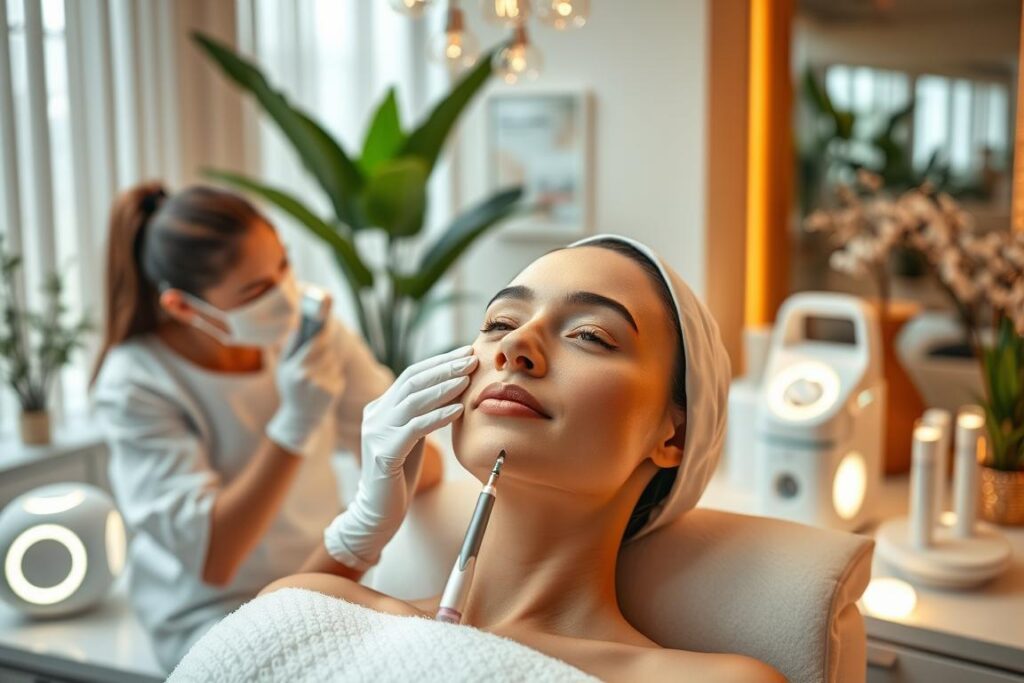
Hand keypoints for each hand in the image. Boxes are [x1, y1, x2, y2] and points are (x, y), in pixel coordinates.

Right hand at [266, 319, 344, 455]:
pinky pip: (338, 370)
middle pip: (327, 349)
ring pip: (334, 359)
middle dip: (326, 341)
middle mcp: (310, 378)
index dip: (323, 330)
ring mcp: (324, 385)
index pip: (314, 344)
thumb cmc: (290, 388)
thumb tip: (300, 326)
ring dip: (329, 357)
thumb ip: (290, 346)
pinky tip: (324, 379)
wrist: (301, 418)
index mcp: (295, 370)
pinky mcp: (335, 391)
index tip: (327, 319)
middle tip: (325, 332)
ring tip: (318, 366)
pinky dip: (333, 370)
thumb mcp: (283, 368)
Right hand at [323, 345, 477, 569]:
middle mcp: (375, 414)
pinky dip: (438, 416)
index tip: (465, 353)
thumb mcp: (412, 437)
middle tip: (471, 359)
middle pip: (413, 381)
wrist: (378, 512)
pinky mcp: (384, 452)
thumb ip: (423, 413)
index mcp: (381, 407)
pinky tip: (458, 410)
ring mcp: (376, 432)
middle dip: (445, 368)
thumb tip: (453, 387)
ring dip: (444, 388)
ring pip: (414, 400)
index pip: (412, 374)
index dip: (439, 362)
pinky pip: (415, 428)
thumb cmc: (400, 474)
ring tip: (468, 379)